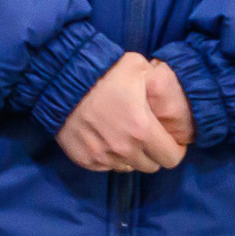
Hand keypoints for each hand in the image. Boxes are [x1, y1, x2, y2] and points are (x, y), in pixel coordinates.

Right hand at [55, 52, 186, 172]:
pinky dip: (109, 157)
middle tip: (146, 137)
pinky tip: (104, 139)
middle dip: (153, 153)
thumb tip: (167, 93)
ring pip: (128, 167)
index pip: (172, 158)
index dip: (174, 149)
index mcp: (142, 130)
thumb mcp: (138, 67)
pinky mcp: (84, 159)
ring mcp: (102, 156)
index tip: (169, 140)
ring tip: (122, 137)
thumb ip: (157, 83)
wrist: (59, 79)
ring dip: (130, 156)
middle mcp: (124, 149)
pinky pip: (106, 167)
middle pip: (151, 166)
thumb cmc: (102, 72)